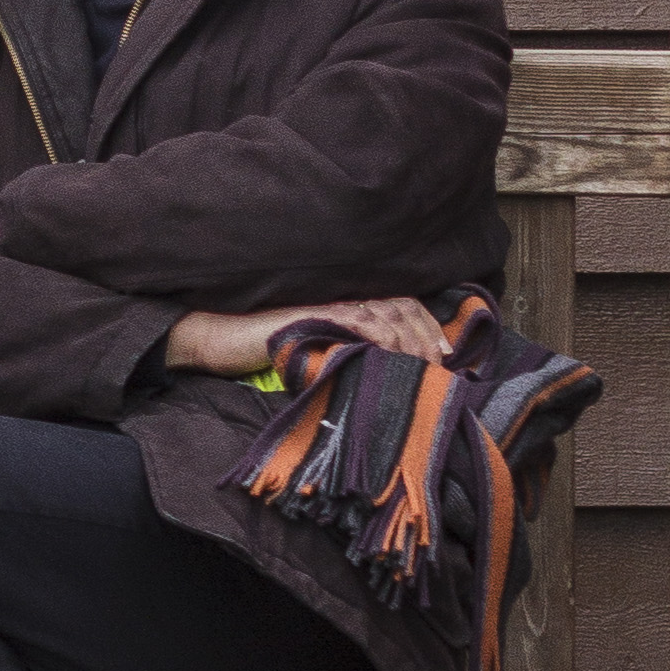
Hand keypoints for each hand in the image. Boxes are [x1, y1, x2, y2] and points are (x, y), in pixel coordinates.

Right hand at [163, 293, 449, 376]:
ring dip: (411, 343)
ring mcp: (329, 303)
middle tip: (441, 367)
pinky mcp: (315, 315)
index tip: (447, 355)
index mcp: (348, 301)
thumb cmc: (267, 346)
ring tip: (422, 370)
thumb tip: (385, 374)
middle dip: (428, 337)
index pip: (402, 303)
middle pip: (403, 306)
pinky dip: (381, 337)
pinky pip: (359, 321)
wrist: (222, 336)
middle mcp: (344, 296)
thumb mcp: (320, 348)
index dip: (429, 326)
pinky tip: (391, 357)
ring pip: (388, 314)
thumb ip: (350, 351)